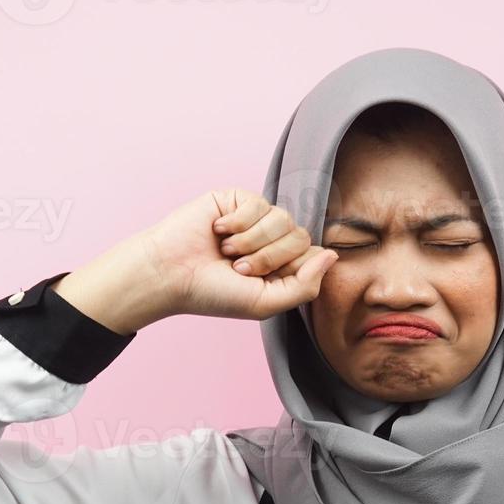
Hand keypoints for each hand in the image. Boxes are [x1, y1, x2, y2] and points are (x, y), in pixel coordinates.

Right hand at [140, 187, 338, 321]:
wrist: (171, 273)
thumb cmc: (214, 293)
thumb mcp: (266, 302)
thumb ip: (305, 286)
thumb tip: (332, 255)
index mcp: (282, 267)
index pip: (313, 257)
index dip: (290, 268)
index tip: (260, 280)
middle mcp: (273, 241)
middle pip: (301, 237)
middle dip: (269, 257)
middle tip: (238, 268)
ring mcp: (256, 219)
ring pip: (282, 219)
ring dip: (252, 241)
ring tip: (226, 251)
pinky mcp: (238, 200)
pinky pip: (258, 203)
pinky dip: (238, 223)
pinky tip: (218, 231)